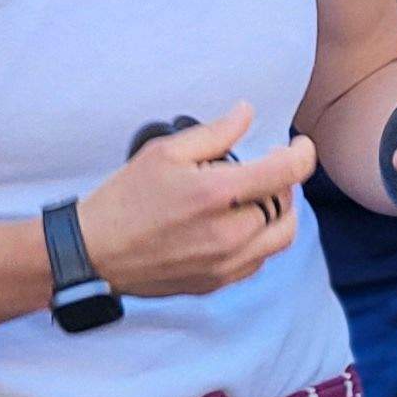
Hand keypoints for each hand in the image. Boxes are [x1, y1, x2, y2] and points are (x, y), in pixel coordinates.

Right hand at [77, 103, 318, 299]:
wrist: (93, 254)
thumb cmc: (124, 199)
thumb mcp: (164, 152)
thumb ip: (214, 133)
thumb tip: (246, 113)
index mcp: (216, 195)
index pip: (287, 172)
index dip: (303, 153)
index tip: (300, 145)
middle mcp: (228, 234)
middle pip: (286, 205)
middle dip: (283, 182)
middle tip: (265, 168)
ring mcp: (224, 264)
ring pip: (279, 237)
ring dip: (278, 213)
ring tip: (256, 196)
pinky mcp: (216, 283)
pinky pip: (258, 261)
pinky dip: (260, 239)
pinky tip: (238, 224)